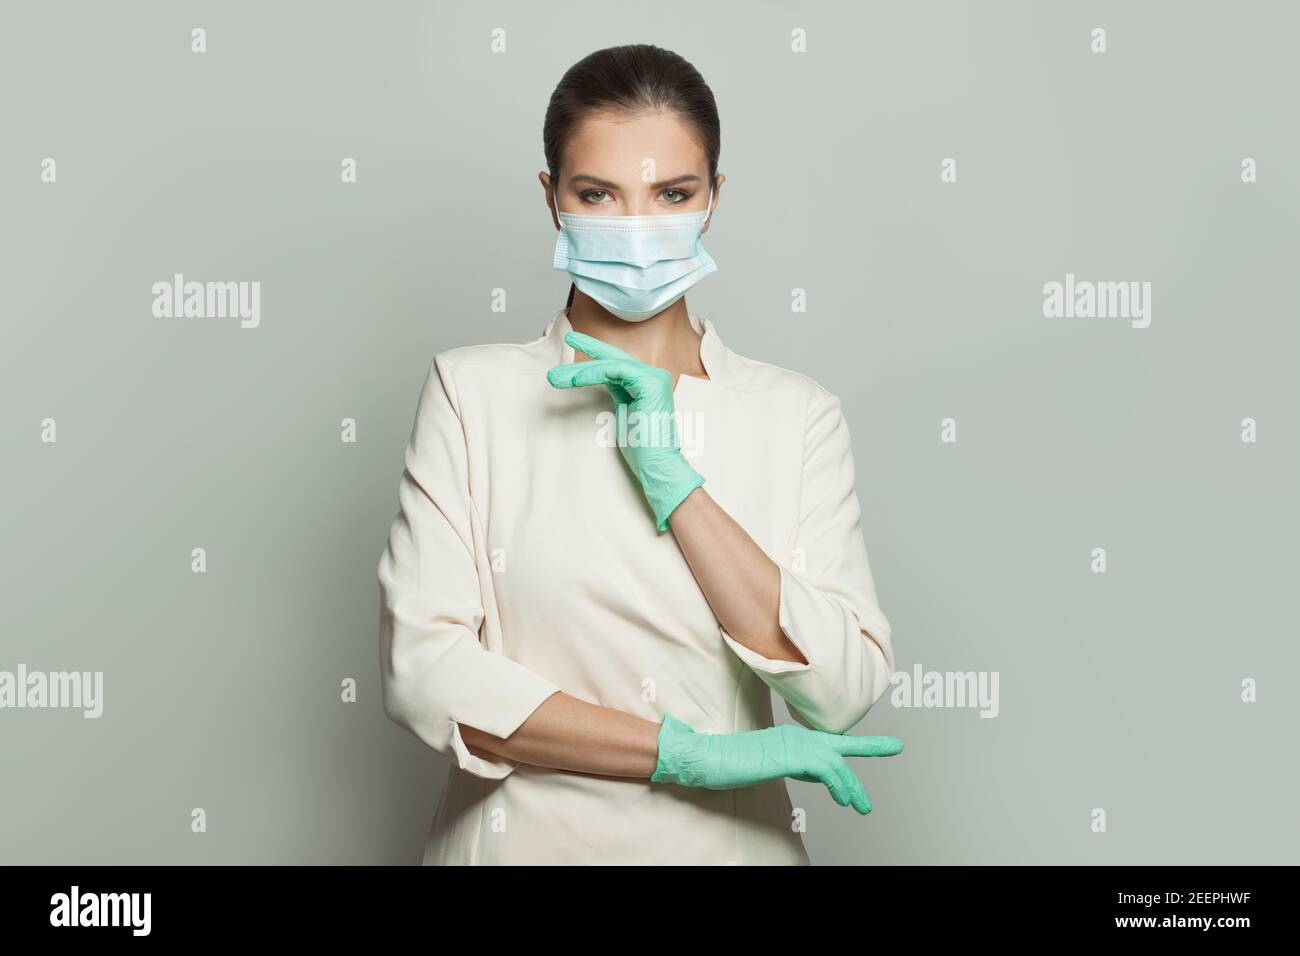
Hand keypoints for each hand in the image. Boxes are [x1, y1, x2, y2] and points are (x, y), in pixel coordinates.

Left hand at [547, 331, 704, 530]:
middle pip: (614, 357)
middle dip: (589, 347)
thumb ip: (617, 394)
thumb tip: (599, 380)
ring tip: (558, 377)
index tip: (574, 342)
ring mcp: (654, 378)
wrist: (658, 466)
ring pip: (611, 363)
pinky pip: (616, 371)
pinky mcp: (651, 383)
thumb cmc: (642, 448)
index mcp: (645, 383)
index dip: (595, 352)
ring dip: (581, 369)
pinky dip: (594, 372)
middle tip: (567, 338)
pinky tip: (576, 378)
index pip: (616, 363)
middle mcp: (652, 376)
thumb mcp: (623, 414)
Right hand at [651, 713, 903, 813]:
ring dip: (852, 785)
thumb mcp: (767, 764)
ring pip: (836, 762)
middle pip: (841, 744)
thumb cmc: (729, 763)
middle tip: (895, 747)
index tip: (885, 742)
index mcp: (793, 739)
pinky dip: (838, 784)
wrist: (708, 758)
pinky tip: (844, 799)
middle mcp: (797, 737)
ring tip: (863, 806)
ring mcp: (793, 744)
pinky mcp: (788, 756)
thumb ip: (792, 764)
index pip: (831, 740)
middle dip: (871, 747)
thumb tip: (816, 773)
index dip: (860, 742)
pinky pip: (824, 770)